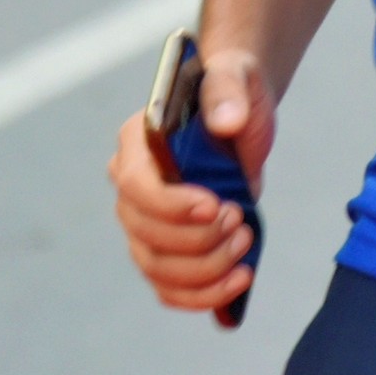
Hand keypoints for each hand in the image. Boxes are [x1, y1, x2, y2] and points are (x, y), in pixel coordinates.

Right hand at [108, 46, 271, 315]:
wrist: (241, 116)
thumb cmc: (232, 94)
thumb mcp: (235, 79)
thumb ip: (227, 92)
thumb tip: (227, 121)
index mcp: (136, 143)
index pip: (135, 185)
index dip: (171, 205)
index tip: (216, 206)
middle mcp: (130, 187)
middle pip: (145, 234)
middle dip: (198, 240)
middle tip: (240, 222)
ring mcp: (144, 223)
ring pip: (157, 268)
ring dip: (206, 269)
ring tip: (244, 244)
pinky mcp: (166, 250)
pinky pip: (170, 288)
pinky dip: (204, 295)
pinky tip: (239, 280)